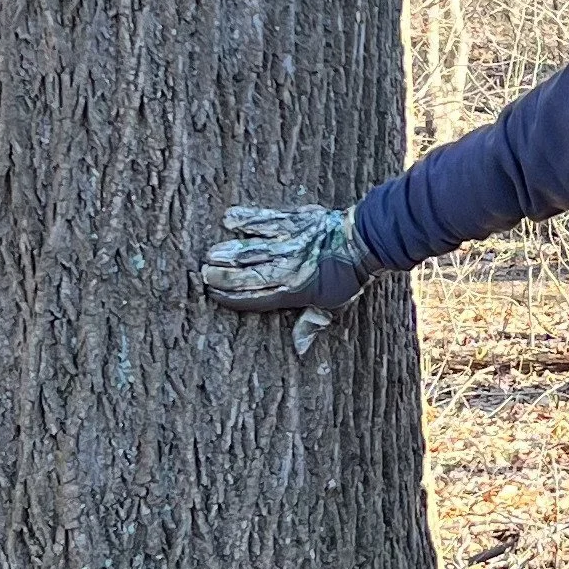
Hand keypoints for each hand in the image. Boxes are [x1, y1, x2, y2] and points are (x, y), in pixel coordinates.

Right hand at [201, 202, 372, 358]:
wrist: (365, 240)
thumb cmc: (350, 277)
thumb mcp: (335, 306)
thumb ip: (312, 323)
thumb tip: (300, 349)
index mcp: (296, 290)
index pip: (257, 296)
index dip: (232, 296)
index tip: (213, 294)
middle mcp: (288, 266)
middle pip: (249, 273)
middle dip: (223, 275)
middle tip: (203, 274)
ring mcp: (290, 241)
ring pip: (253, 248)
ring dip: (229, 251)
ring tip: (209, 254)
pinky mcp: (294, 219)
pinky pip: (266, 219)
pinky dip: (247, 219)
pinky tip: (228, 219)